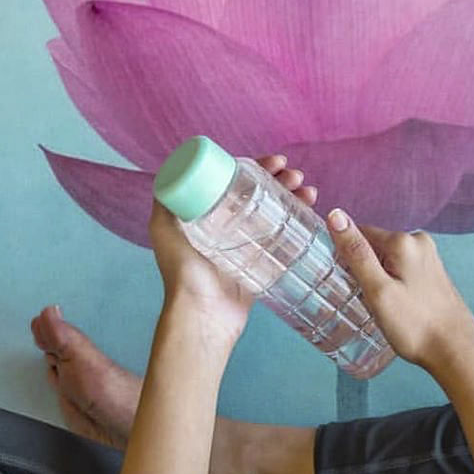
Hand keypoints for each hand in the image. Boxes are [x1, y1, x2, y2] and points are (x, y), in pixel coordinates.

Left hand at [149, 153, 317, 347]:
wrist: (203, 312)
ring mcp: (247, 245)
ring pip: (275, 212)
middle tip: (296, 176)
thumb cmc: (183, 271)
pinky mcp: (262, 263)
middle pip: (260, 194)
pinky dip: (297, 222)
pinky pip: (283, 238)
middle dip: (281, 180)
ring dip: (294, 197)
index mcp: (209, 214)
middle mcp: (228, 226)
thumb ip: (166, 202)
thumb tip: (172, 172)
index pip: (236, 181)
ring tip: (308, 192)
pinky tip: (309, 211)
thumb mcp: (164, 229)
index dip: (257, 168)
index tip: (276, 162)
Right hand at [324, 208, 473, 374]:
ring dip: (378, 280)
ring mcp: (430, 258)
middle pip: (374, 248)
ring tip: (382, 307)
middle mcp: (419, 242)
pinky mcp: (434, 274)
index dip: (346, 258)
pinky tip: (396, 308)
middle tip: (366, 300)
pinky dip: (393, 286)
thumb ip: (356, 253)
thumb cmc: (415, 326)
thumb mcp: (378, 290)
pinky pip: (402, 272)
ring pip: (387, 262)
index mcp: (403, 241)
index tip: (346, 283)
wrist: (455, 352)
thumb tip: (336, 214)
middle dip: (364, 270)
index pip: (359, 235)